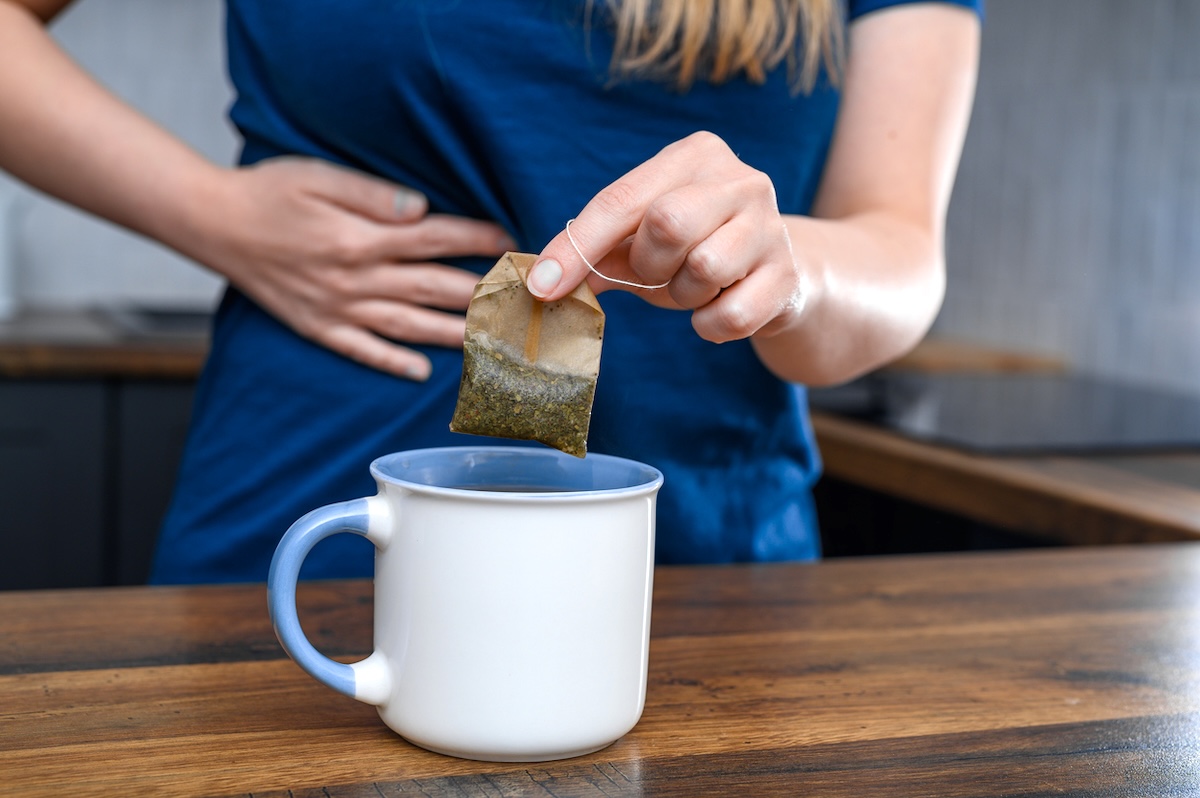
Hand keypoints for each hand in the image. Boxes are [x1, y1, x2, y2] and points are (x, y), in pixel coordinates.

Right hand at [189, 157, 512, 379]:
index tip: (511, 243)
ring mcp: (337, 308)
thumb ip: (373, 195)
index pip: (435, 239)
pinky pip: (362, 350)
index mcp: (360, 238)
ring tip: (491, 342)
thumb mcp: (320, 176)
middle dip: (482, 294)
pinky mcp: (318, 327)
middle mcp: (355, 279)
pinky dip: (392, 361)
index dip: (477, 241)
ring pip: (407, 325)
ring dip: (453, 334)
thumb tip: (422, 209)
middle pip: (432, 287)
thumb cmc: (269, 192)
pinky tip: (422, 371)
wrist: (212, 223)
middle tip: (520, 303)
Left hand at [529, 132, 806, 344]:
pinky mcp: (788, 274)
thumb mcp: (642, 241)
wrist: (776, 278)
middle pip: (667, 223)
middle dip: (648, 265)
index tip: (543, 287)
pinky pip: (730, 314)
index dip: (576, 247)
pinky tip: (716, 311)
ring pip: (704, 268)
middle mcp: (741, 178)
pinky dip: (710, 325)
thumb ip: (597, 251)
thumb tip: (545, 281)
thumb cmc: (694, 251)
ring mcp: (772, 225)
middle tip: (655, 276)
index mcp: (694, 156)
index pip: (621, 199)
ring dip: (682, 296)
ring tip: (692, 289)